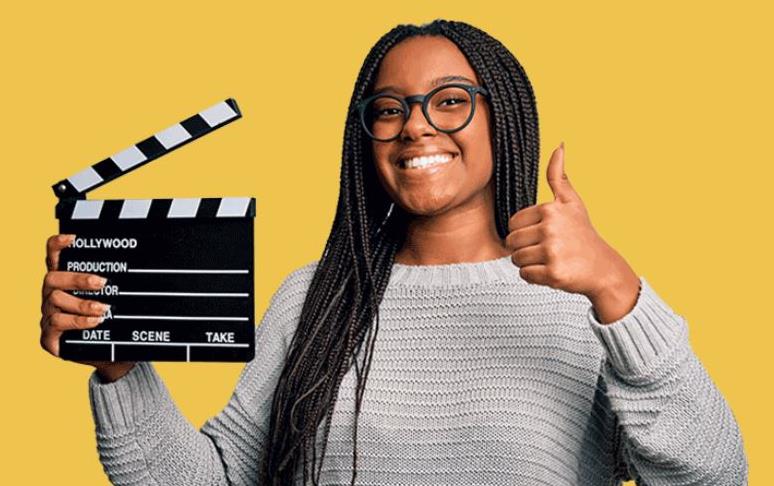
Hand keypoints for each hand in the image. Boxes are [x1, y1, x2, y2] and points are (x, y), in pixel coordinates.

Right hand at [40, 234, 134, 380]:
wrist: (113, 355)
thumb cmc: (113, 322)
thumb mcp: (117, 299)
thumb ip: (117, 283)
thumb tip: (143, 264)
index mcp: (65, 282)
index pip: (53, 257)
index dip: (58, 245)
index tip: (73, 238)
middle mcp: (52, 296)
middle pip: (52, 278)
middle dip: (77, 278)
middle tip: (102, 282)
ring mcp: (48, 316)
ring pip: (55, 300)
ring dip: (82, 303)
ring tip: (104, 309)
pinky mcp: (49, 338)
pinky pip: (56, 323)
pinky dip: (77, 321)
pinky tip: (95, 321)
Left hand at [505, 143, 639, 320]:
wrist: (603, 268)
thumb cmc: (583, 233)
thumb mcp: (572, 202)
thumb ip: (558, 176)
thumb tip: (559, 145)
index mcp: (550, 210)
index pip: (513, 223)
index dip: (524, 231)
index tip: (544, 234)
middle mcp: (550, 229)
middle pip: (512, 242)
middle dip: (525, 249)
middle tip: (548, 249)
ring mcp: (552, 251)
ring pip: (516, 259)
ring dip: (529, 263)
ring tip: (550, 259)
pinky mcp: (553, 273)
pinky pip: (524, 275)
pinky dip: (535, 277)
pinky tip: (552, 271)